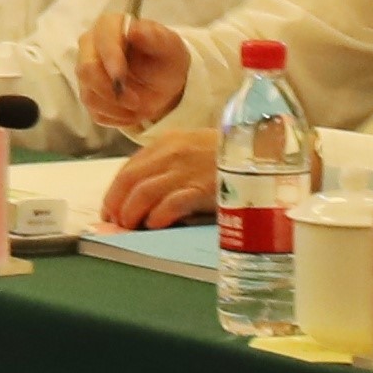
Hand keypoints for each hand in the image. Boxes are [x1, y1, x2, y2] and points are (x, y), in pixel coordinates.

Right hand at [76, 13, 193, 135]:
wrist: (164, 80)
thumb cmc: (165, 57)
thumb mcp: (169, 46)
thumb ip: (154, 37)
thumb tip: (134, 30)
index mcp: (109, 26)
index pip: (102, 41)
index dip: (110, 60)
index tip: (120, 80)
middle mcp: (90, 46)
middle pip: (86, 70)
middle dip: (111, 91)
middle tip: (137, 102)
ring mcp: (87, 72)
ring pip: (89, 95)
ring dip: (117, 108)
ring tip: (140, 106)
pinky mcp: (90, 95)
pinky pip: (96, 112)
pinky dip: (117, 118)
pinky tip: (132, 112)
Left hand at [101, 129, 220, 229]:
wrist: (263, 152)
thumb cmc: (226, 156)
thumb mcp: (191, 149)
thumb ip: (167, 165)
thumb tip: (140, 194)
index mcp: (166, 143)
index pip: (128, 169)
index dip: (114, 193)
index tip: (110, 211)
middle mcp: (171, 154)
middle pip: (129, 181)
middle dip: (117, 206)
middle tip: (115, 225)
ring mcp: (187, 171)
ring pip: (143, 194)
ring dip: (132, 214)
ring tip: (131, 229)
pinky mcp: (202, 188)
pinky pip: (171, 204)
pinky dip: (158, 217)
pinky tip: (155, 225)